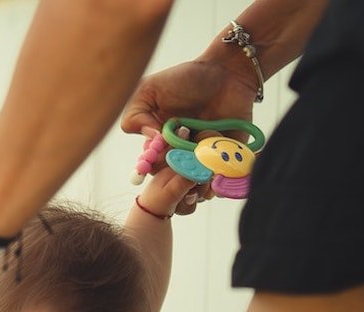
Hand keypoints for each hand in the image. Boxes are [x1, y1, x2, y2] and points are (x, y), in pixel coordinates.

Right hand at [122, 59, 258, 213]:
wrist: (228, 72)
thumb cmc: (187, 78)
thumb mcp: (150, 89)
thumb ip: (136, 114)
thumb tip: (149, 139)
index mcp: (160, 143)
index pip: (152, 168)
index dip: (154, 166)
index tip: (163, 150)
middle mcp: (180, 156)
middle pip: (172, 184)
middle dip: (177, 172)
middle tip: (186, 149)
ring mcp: (202, 162)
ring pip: (195, 189)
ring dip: (197, 178)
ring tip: (204, 156)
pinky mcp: (225, 163)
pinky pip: (220, 184)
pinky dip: (217, 180)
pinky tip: (217, 161)